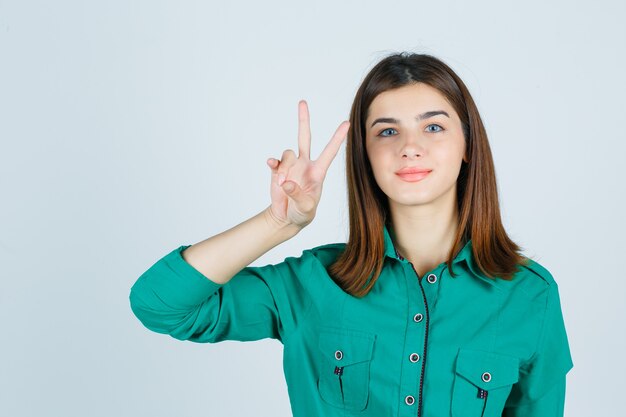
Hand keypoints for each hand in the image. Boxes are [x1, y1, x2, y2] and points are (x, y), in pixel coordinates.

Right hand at [265, 100, 349, 228]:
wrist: (287, 217)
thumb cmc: (303, 213)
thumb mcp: (306, 208)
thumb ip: (298, 196)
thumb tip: (288, 183)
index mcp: (318, 172)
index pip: (330, 151)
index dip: (338, 138)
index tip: (347, 123)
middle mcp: (305, 164)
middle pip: (305, 137)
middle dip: (303, 120)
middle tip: (302, 102)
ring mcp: (291, 166)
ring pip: (288, 153)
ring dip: (284, 168)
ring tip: (283, 185)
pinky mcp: (278, 170)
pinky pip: (275, 161)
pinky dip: (274, 164)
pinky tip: (272, 167)